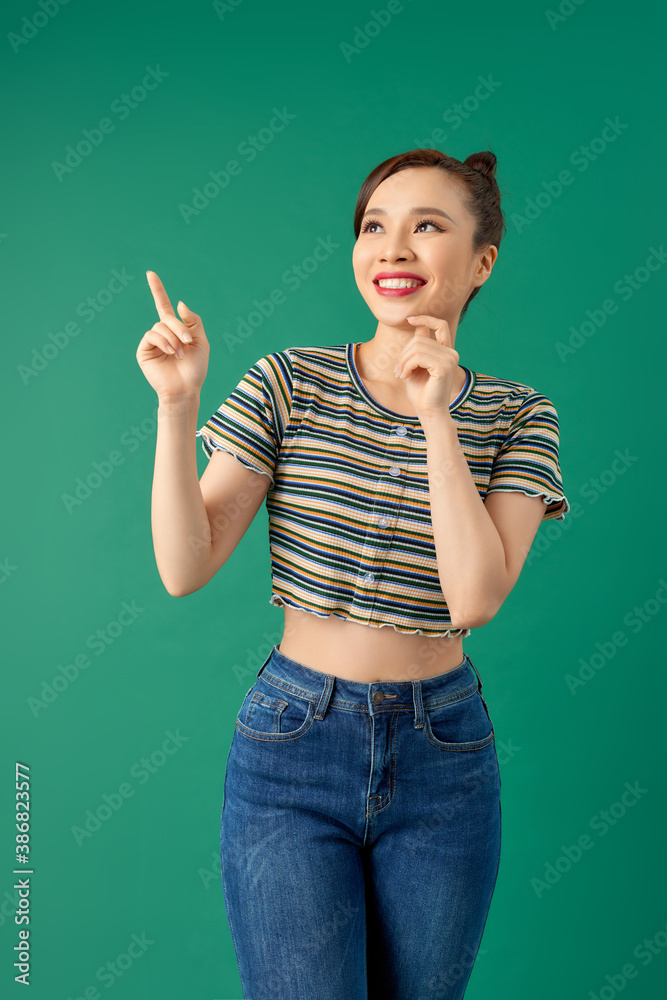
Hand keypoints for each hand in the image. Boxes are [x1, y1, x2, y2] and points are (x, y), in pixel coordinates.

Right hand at [136, 271, 209, 400]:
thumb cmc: (195, 368)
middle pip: (167, 317)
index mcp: (175, 330)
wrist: (186, 389)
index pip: (164, 306)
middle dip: (180, 328)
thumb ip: (193, 322)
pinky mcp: (144, 350)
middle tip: (188, 343)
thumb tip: (178, 304)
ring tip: (179, 353)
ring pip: (160, 326)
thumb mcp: (201, 342)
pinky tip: (171, 352)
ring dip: (173, 338)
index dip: (158, 290)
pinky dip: (164, 342)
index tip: (150, 274)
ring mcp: (152, 342)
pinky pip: (152, 335)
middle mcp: (162, 334)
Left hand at [394, 314, 458, 418]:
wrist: (429, 413)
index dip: (425, 318)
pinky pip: (418, 356)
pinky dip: (406, 365)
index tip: (409, 319)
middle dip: (404, 353)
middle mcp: (451, 353)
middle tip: (397, 370)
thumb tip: (417, 326)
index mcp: (446, 352)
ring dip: (403, 361)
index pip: (440, 325)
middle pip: (420, 339)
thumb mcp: (416, 366)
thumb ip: (418, 348)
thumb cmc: (421, 392)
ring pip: (417, 347)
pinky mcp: (444, 367)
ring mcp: (449, 359)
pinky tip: (404, 376)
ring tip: (400, 374)